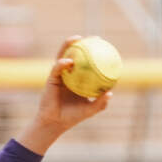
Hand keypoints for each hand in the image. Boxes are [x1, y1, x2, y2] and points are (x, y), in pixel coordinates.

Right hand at [17, 36, 114, 153]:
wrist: (55, 123)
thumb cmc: (73, 117)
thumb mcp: (90, 110)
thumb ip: (100, 103)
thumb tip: (111, 93)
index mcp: (78, 79)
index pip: (87, 62)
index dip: (94, 53)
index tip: (105, 46)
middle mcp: (69, 74)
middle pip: (75, 54)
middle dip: (83, 43)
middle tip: (94, 38)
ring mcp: (60, 75)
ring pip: (63, 55)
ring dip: (68, 45)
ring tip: (76, 39)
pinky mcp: (51, 78)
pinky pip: (57, 68)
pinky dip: (62, 63)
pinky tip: (69, 61)